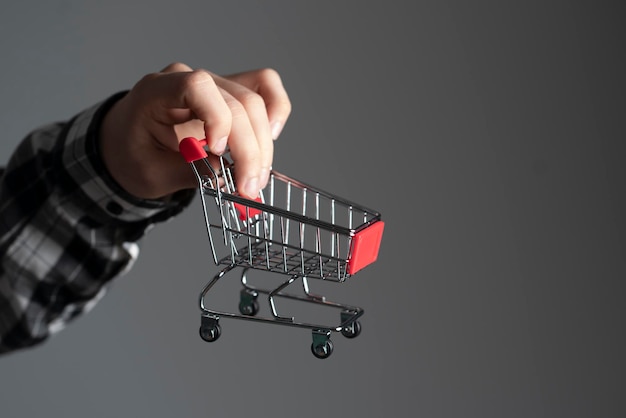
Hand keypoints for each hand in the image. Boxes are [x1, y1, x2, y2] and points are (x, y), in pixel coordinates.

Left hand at [99, 62, 290, 199]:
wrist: (128, 142)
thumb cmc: (133, 154)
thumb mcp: (151, 174)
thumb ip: (188, 171)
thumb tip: (227, 174)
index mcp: (157, 91)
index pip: (197, 87)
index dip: (217, 117)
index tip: (219, 152)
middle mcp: (189, 78)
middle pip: (237, 102)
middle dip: (249, 150)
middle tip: (249, 189)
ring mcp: (213, 83)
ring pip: (256, 101)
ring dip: (263, 144)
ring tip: (256, 178)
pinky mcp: (230, 93)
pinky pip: (264, 88)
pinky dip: (275, 111)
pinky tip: (271, 139)